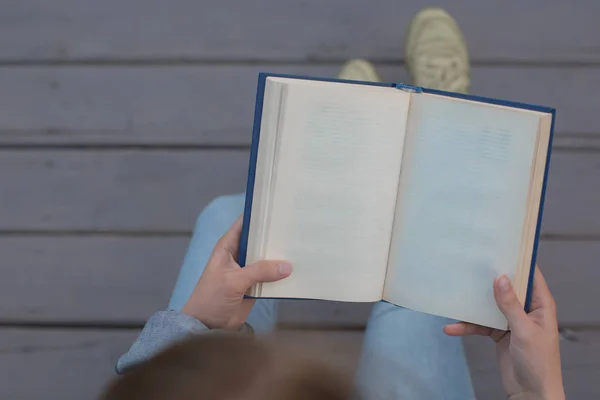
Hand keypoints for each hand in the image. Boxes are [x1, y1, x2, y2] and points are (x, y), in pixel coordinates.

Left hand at [181, 216, 292, 329]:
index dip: (260, 215)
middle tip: (298, 229)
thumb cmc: (212, 298)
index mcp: (228, 246)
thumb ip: (260, 271)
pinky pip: (271, 276)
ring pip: (268, 258)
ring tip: (302, 248)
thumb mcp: (234, 281)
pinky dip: (281, 274)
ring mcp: (248, 270)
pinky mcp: (256, 285)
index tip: (280, 208)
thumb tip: (288, 266)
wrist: (207, 326)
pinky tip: (298, 270)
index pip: (245, 223)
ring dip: (281, 256)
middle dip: (276, 236)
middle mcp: (239, 254)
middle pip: (260, 240)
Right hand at [444, 266, 564, 399]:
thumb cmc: (538, 363)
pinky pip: (480, 324)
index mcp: (540, 305)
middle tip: (470, 264)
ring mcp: (511, 321)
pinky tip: (451, 328)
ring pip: (489, 305)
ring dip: (472, 305)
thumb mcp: (524, 331)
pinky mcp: (498, 334)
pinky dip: (466, 326)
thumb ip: (510, 305)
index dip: (518, 261)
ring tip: (453, 297)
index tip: (500, 247)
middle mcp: (526, 309)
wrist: (531, 394)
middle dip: (488, 279)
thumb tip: (500, 278)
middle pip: (506, 287)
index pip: (531, 275)